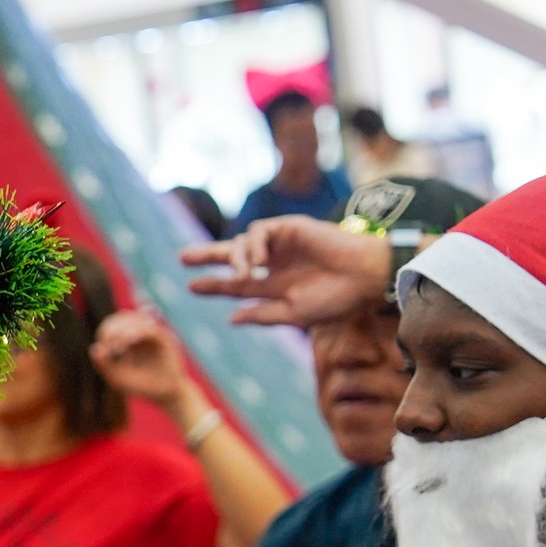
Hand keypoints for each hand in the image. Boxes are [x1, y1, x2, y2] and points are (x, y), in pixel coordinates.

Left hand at [90, 307, 194, 409]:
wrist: (165, 394)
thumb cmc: (142, 386)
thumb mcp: (118, 378)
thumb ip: (105, 365)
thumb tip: (94, 348)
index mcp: (128, 339)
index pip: (114, 324)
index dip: (106, 331)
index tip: (104, 347)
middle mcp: (140, 333)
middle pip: (123, 317)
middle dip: (113, 328)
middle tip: (109, 342)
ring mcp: (152, 334)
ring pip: (136, 319)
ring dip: (123, 329)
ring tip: (118, 345)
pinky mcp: (164, 339)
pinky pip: (149, 329)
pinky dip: (136, 332)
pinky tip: (127, 343)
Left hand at [182, 216, 388, 327]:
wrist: (363, 278)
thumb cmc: (335, 300)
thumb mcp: (293, 314)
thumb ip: (262, 315)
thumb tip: (231, 318)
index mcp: (274, 286)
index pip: (236, 284)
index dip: (214, 285)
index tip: (191, 286)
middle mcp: (275, 264)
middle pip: (233, 256)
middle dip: (208, 255)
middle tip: (182, 258)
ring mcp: (282, 245)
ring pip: (243, 243)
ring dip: (236, 258)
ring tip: (243, 273)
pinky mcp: (291, 227)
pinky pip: (260, 231)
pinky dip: (253, 244)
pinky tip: (257, 259)